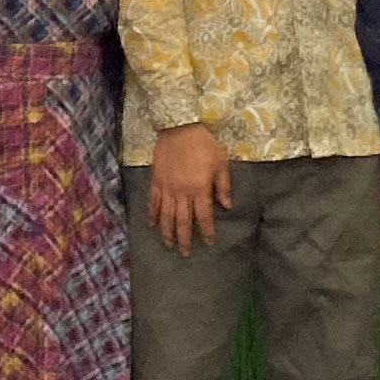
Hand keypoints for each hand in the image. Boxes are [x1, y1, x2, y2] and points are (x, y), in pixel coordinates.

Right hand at [146, 122, 232, 256]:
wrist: (179, 126)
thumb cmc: (204, 143)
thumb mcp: (220, 162)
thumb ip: (223, 185)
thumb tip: (227, 206)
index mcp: (199, 188)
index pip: (204, 216)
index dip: (206, 230)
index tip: (208, 242)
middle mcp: (182, 192)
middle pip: (183, 221)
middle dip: (184, 238)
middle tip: (185, 253)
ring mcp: (167, 188)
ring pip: (166, 215)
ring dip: (167, 232)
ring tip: (169, 244)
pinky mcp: (156, 181)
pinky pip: (153, 202)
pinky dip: (152, 215)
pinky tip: (152, 224)